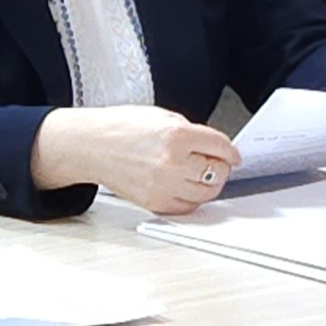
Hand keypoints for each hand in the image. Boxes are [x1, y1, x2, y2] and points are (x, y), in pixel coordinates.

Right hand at [30, 105, 241, 214]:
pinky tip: (187, 185)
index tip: (233, 154)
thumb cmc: (122, 128)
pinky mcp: (154, 203)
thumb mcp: (165, 118)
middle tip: (218, 162)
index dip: (231, 151)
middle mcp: (171, 164)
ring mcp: (163, 187)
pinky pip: (187, 207)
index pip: (220, 147)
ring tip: (203, 174)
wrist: (92, 146)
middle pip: (217, 173)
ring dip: (210, 184)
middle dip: (222, 167)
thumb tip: (216, 149)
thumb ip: (194, 134)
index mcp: (177, 137)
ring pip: (206, 194)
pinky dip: (193, 198)